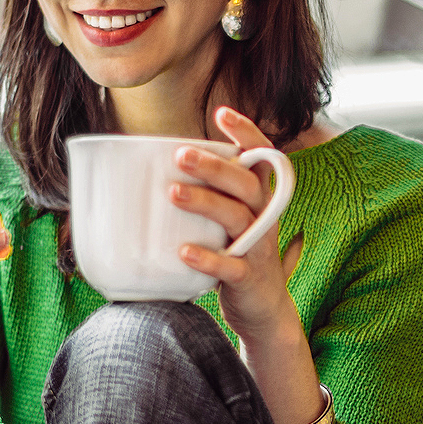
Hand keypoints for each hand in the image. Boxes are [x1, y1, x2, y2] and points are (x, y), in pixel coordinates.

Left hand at [171, 106, 299, 345]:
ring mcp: (258, 248)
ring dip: (205, 203)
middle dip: (215, 167)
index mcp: (260, 200)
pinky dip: (208, 258)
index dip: (246, 134)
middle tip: (180, 154)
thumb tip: (158, 170)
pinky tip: (184, 250)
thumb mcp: (232, 221)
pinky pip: (231, 267)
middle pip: (247, 184)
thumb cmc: (238, 255)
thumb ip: (213, 195)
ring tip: (173, 193)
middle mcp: (264, 218)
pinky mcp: (248, 278)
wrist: (264, 310)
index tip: (222, 113)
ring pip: (237, 218)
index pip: (261, 158)